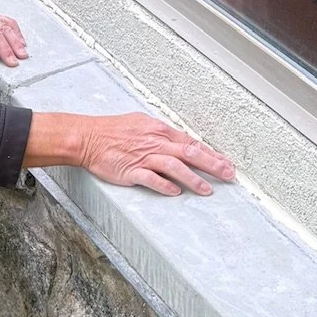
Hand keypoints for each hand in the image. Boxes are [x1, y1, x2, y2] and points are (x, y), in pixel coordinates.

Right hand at [24, 110, 234, 195]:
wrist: (87, 137)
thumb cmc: (113, 130)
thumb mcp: (141, 124)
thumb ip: (161, 135)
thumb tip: (180, 143)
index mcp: (160, 131)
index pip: (191, 143)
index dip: (211, 154)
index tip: (226, 163)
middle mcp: (155, 143)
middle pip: (190, 154)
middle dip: (213, 165)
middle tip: (228, 175)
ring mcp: (143, 157)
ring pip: (175, 167)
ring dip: (193, 179)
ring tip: (207, 190)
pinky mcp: (130, 171)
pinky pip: (151, 179)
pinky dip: (164, 185)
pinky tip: (175, 192)